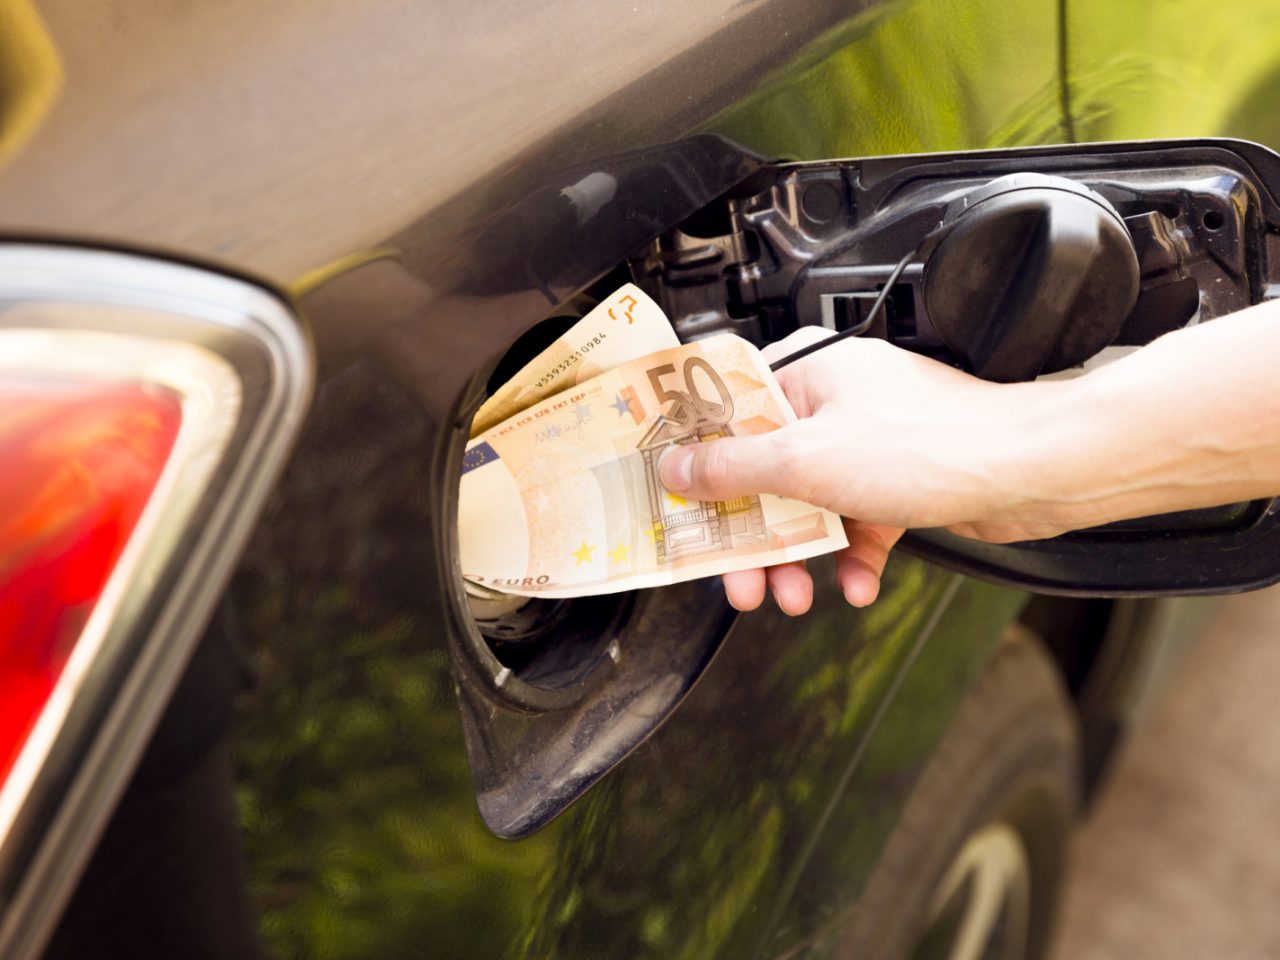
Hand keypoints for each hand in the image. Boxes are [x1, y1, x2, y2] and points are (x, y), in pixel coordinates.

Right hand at [659, 328, 1043, 612]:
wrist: (1033, 474)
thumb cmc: (937, 444)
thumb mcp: (807, 461)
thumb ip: (734, 467)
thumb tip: (678, 468)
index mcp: (807, 372)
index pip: (727, 410)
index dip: (697, 459)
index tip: (675, 498)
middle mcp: (834, 403)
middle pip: (763, 472)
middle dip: (751, 535)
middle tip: (738, 576)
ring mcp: (866, 444)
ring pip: (807, 506)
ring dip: (797, 557)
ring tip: (794, 596)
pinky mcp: (897, 482)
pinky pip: (854, 524)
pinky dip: (850, 558)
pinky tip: (857, 585)